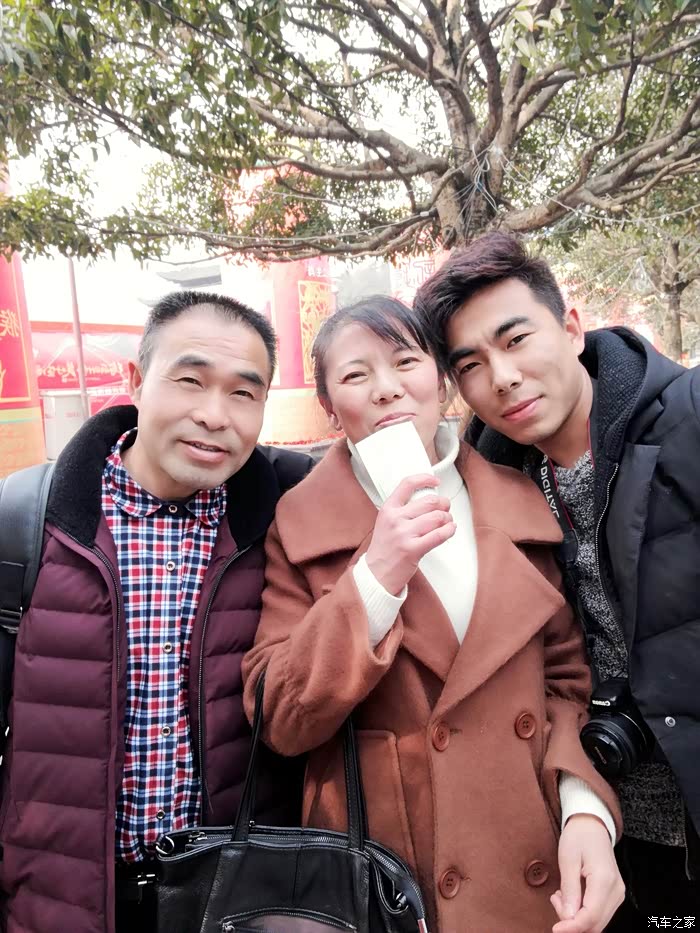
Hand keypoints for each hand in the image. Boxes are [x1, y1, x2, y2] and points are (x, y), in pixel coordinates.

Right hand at [365, 474, 455, 594]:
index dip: (425, 479)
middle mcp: (395, 519)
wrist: (376, 574)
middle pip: (429, 501)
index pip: (407, 484)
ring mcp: (403, 534)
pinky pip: (439, 535)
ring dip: (447, 519)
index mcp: (388, 509)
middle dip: (443, 504)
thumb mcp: (386, 522)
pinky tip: (450, 530)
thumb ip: (403, 509)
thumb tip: (429, 500)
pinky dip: (449, 531)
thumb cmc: (385, 549)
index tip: (435, 481)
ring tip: (446, 522)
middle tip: (446, 508)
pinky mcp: (413, 549)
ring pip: (437, 517)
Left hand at [551, 814, 623, 932]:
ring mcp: (618, 894)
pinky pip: (599, 914)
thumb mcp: (567, 859)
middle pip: (595, 924)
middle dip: (572, 922)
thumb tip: (568, 917)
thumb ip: (570, 890)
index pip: (590, 916)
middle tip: (555, 900)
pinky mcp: (614, 895)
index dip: (571, 927)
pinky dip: (582, 912)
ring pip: (597, 922)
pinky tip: (570, 896)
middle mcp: (616, 891)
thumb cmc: (578, 837)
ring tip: (561, 895)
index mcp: (604, 880)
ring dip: (576, 918)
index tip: (555, 929)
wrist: (592, 825)